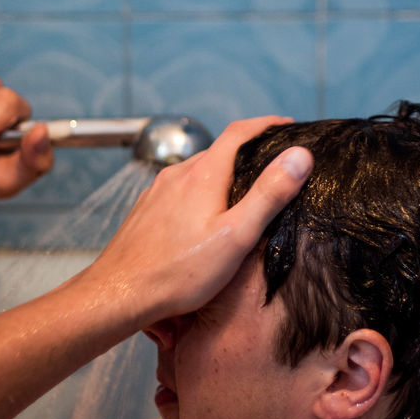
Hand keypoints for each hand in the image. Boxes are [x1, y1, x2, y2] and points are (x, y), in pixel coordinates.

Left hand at [87, 116, 312, 324]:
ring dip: (223, 175)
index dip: (266, 124)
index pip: (239, 132)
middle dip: (247, 153)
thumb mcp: (237, 236)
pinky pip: (180, 191)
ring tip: (243, 194)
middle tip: (272, 166)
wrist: (119, 294)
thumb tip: (299, 156)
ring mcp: (158, 192)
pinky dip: (200, 193)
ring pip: (198, 172)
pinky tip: (205, 218)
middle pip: (219, 151)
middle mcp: (178, 175)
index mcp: (203, 175)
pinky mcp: (147, 210)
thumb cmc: (178, 272)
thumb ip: (269, 194)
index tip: (287, 125)